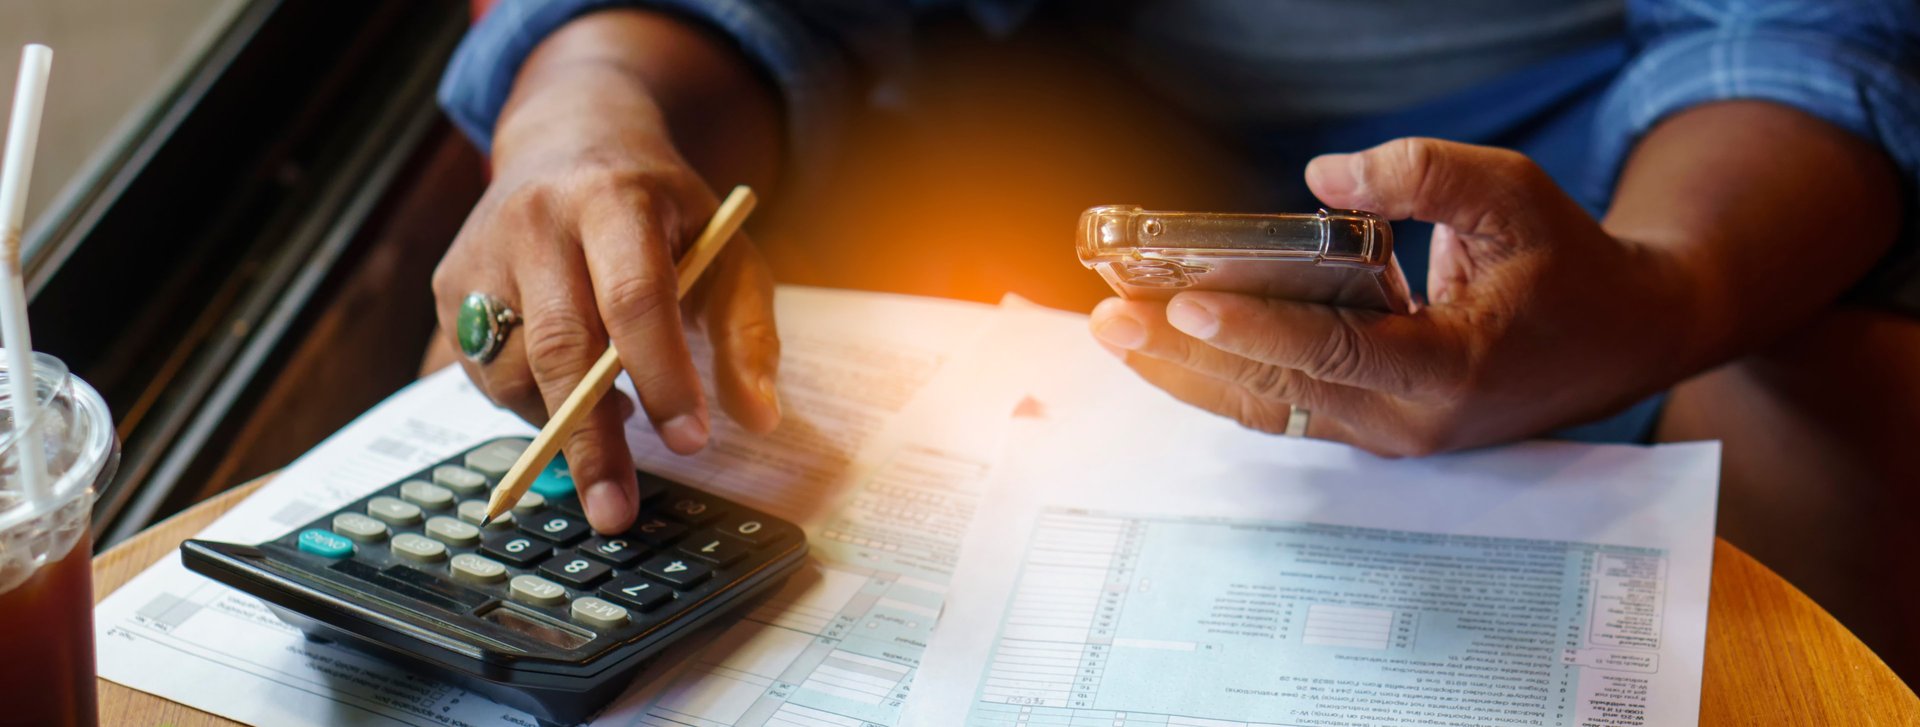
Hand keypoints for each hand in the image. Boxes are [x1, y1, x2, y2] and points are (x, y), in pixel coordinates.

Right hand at [433, 66, 779, 532]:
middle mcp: (537, 221)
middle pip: (562, 346)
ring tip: (614, 424)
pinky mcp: (449, 284)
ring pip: (513, 370)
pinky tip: (569, 393)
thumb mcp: (725, 251)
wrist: (568, 141)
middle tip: (617, 513)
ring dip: (562, 424)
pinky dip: (529, 405)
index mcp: (614, 200)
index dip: (663, 375)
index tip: (692, 442)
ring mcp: (482, 252)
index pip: (635, 298)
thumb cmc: (660, 213)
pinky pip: (484, 374)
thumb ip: (747, 333)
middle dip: (593, 440)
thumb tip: (758, 418)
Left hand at [1088, 138, 1696, 455]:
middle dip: (1183, 355)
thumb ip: (1424, 176)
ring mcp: (1385, 432)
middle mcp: (1408, 421)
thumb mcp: (1515, 196)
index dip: (1254, 329)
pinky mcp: (1370, 424)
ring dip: (1184, 373)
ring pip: (1266, 410)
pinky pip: (1280, 406)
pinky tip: (1163, 347)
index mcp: (1449, 372)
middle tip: (1107, 316)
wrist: (1622, 338)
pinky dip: (1219, 376)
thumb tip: (1323, 176)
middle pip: (1274, 393)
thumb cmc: (1570, 264)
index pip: (1332, 354)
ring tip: (1113, 331)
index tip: (1183, 304)